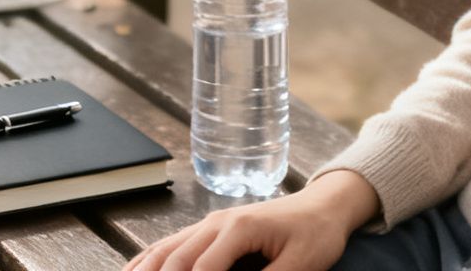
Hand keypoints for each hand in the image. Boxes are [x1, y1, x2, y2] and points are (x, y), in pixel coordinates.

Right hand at [121, 175, 370, 270]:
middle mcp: (216, 223)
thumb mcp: (304, 263)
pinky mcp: (207, 231)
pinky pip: (168, 246)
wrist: (323, 206)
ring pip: (163, 251)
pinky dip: (148, 262)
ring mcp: (208, 225)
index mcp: (239, 228)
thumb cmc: (316, 234)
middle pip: (174, 261)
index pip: (202, 270)